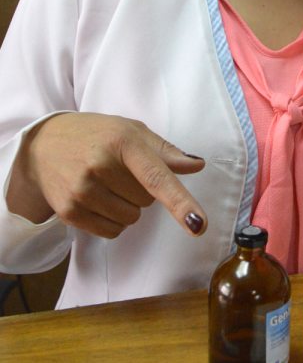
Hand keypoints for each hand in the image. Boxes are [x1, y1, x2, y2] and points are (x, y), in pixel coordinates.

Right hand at [7, 112, 206, 238]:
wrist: (44, 145)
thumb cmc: (97, 135)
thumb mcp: (132, 131)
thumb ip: (165, 151)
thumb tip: (197, 165)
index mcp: (123, 141)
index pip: (157, 177)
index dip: (180, 202)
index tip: (198, 224)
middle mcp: (100, 166)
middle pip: (148, 201)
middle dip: (142, 190)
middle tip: (120, 171)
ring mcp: (82, 190)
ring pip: (131, 218)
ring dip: (127, 207)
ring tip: (107, 184)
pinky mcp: (69, 211)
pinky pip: (111, 231)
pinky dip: (112, 220)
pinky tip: (97, 199)